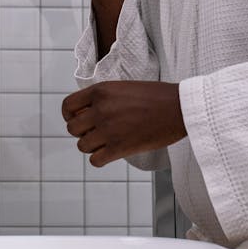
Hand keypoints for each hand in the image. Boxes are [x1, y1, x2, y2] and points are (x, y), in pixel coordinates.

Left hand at [61, 81, 185, 166]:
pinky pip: (95, 160)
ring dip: (91, 147)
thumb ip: (104, 98)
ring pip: (82, 146)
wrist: (179, 108)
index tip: (78, 120)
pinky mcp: (119, 147)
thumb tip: (89, 112)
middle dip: (82, 132)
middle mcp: (100, 109)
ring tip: (105, 143)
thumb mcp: (123, 88)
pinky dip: (100, 159)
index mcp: (101, 91)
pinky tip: (110, 153)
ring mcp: (108, 129)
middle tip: (95, 133)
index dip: (69, 116)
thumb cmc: (157, 96)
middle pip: (72, 128)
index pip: (68, 106)